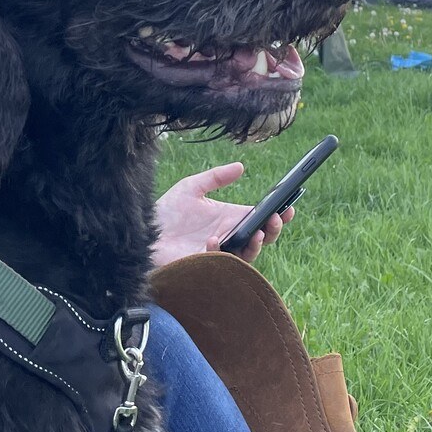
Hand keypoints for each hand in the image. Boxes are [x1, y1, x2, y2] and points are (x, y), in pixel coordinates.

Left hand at [151, 162, 293, 267]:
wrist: (142, 232)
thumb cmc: (166, 211)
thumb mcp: (192, 187)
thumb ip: (216, 177)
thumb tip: (240, 166)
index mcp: (230, 218)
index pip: (260, 219)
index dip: (278, 215)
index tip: (289, 207)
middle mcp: (229, 237)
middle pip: (262, 239)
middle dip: (274, 230)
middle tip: (277, 219)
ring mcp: (218, 253)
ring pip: (247, 255)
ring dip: (256, 245)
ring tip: (259, 233)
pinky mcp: (204, 265)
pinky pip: (220, 262)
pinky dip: (219, 251)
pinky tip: (214, 239)